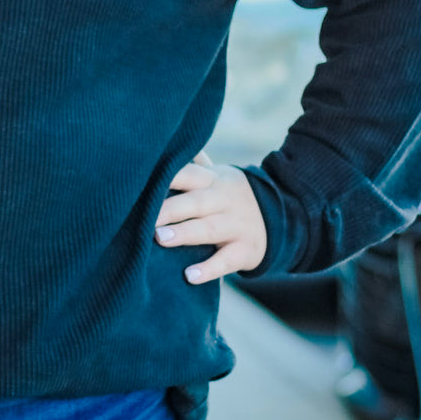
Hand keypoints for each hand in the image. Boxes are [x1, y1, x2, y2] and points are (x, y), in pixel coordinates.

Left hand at [154, 151, 266, 283]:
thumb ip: (192, 163)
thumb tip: (163, 143)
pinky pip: (227, 261)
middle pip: (196, 202)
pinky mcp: (246, 251)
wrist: (278, 220)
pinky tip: (189, 276)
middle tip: (147, 218)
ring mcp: (238, 225)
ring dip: (185, 234)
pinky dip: (209, 269)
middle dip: (171, 208)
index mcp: (214, 180)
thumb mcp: (216, 177)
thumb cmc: (227, 198)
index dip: (168, 177)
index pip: (189, 173)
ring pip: (209, 229)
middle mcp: (225, 200)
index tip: (141, 183)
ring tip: (161, 239)